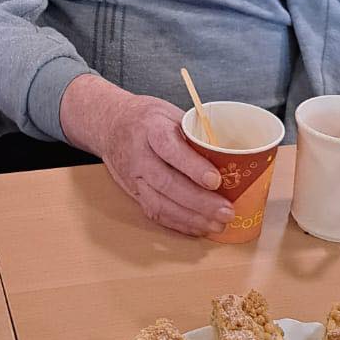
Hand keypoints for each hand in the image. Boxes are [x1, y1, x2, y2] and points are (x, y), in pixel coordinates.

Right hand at [95, 90, 232, 234]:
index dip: (192, 166)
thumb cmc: (147, 118)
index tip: (215, 180)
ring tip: (217, 224)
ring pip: (160, 203)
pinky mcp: (133, 192)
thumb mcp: (170, 113)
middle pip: (167, 183)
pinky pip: (154, 212)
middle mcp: (138, 155)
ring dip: (191, 218)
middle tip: (226, 211)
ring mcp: (133, 177)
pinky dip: (178, 223)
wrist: (109, 124)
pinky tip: (198, 227)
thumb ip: (195, 134)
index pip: (169, 149)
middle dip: (199, 201)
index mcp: (150, 128)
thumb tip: (231, 155)